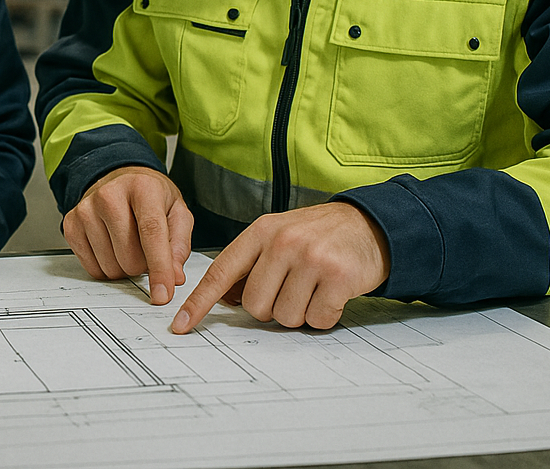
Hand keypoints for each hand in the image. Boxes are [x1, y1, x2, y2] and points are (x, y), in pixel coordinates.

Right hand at [63, 165, 193, 304]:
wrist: (119, 179)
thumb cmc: (150, 196)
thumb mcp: (176, 211)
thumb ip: (179, 245)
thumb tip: (175, 277)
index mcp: (142, 188)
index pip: (151, 232)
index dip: (159, 267)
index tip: (163, 295)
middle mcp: (110, 195)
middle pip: (130, 256)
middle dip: (143, 265)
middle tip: (145, 249)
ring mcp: (87, 209)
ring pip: (111, 267)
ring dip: (125, 267)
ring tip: (128, 245)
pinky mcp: (72, 225)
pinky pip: (92, 269)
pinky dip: (107, 267)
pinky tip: (112, 247)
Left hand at [171, 202, 389, 333]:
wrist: (368, 225)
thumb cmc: (317, 236)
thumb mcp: (279, 236)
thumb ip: (252, 264)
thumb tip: (224, 299)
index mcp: (262, 231)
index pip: (222, 271)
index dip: (200, 302)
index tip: (181, 325)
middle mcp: (283, 242)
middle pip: (254, 305)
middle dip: (271, 307)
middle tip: (292, 288)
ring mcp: (310, 258)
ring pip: (285, 317)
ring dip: (299, 313)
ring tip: (313, 288)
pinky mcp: (337, 277)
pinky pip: (316, 320)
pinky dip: (324, 316)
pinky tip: (332, 294)